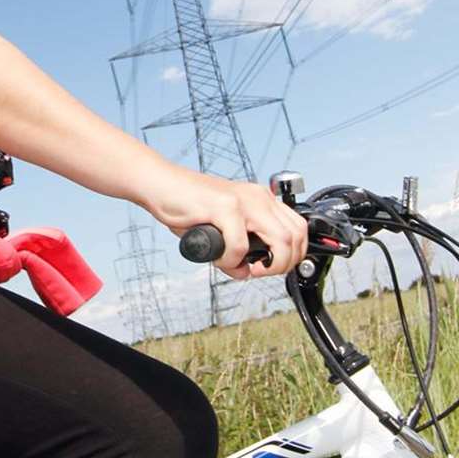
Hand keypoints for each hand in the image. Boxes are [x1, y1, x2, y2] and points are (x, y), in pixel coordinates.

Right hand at [144, 168, 307, 279]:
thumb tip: (244, 272)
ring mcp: (244, 200)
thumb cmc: (187, 205)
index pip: (298, 228)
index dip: (292, 255)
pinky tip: (219, 258)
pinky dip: (231, 260)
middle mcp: (258, 197)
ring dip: (268, 264)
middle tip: (259, 271)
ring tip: (243, 266)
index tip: (270, 267)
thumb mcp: (220, 230)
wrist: (160, 184)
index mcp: (261, 200)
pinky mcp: (225, 206)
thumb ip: (236, 251)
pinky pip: (240, 245)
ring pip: (281, 240)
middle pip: (297, 236)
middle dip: (284, 264)